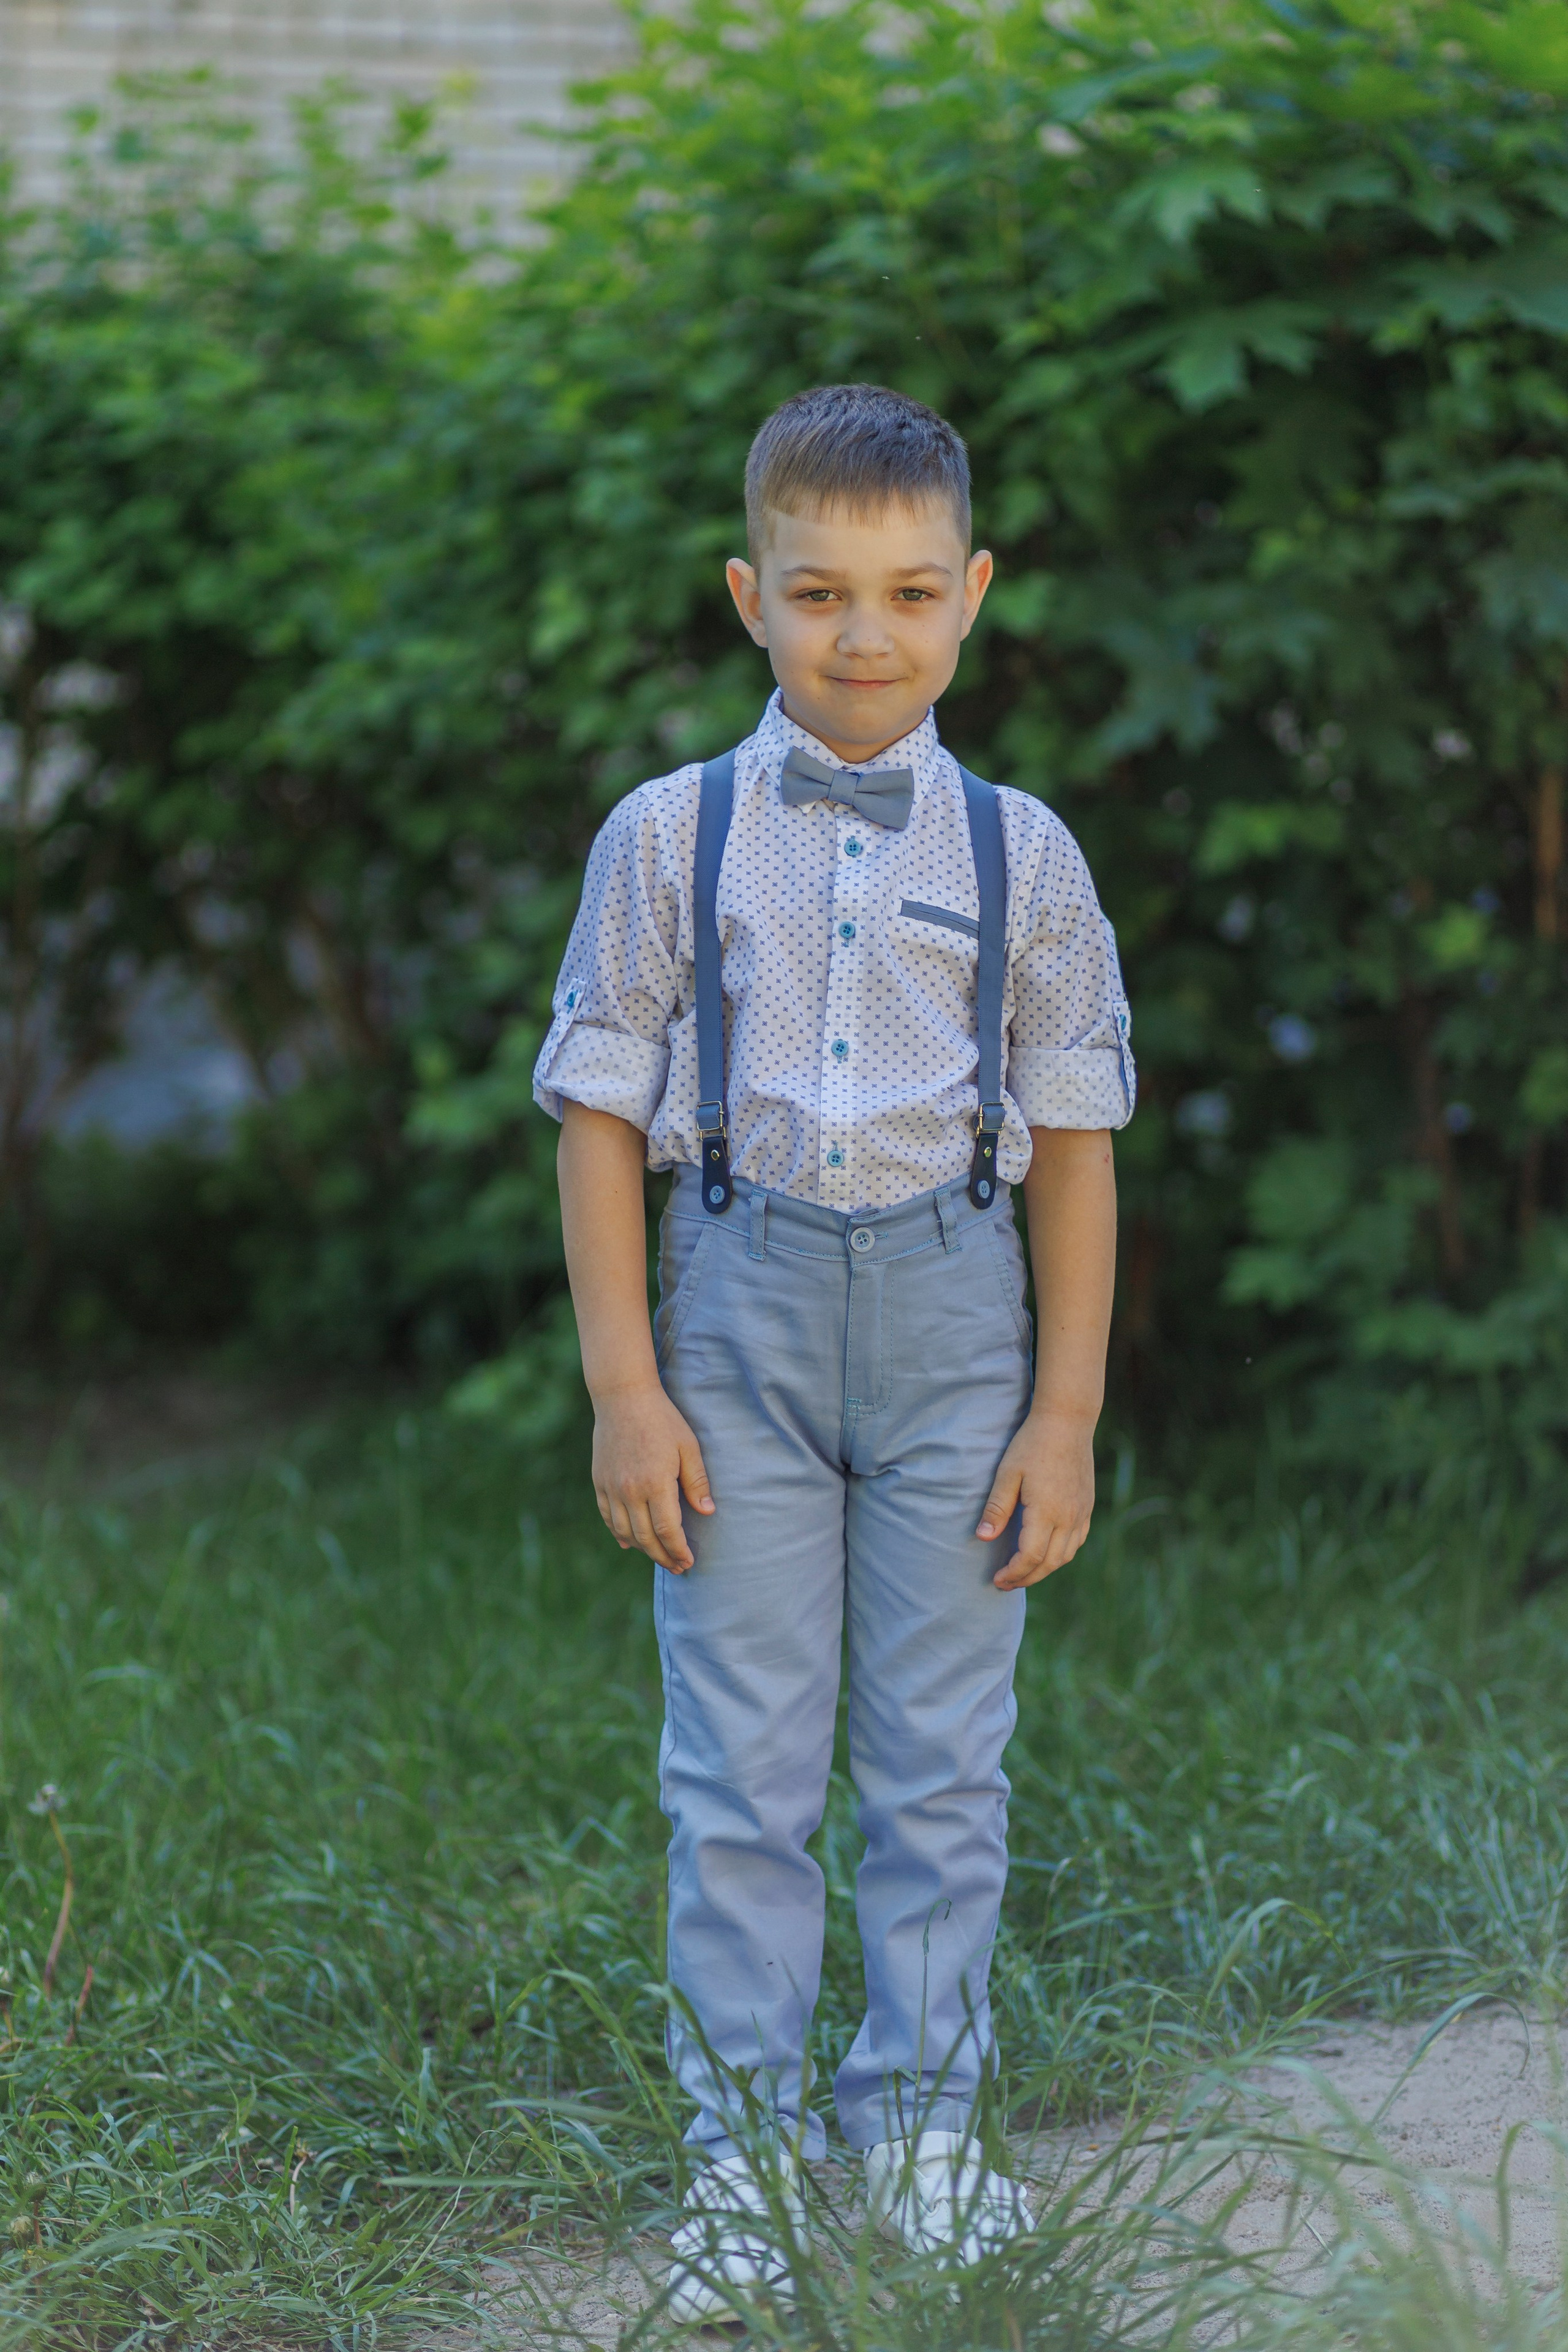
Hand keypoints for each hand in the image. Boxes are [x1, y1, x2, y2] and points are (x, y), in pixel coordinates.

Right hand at [591, 1383, 714, 1571]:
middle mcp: (630, 1490)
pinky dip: (618, 1534)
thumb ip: (697, 1482)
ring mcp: (611, 1487)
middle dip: (663, 1557)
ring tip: (658, 1556)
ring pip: (625, 1532)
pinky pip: (607, 1517)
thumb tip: (707, 1513)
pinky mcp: (599, 1482)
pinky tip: (629, 1543)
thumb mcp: (688, 1447)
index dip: (678, 1550)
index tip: (688, 1561)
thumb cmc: (662, 1420)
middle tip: (677, 1567)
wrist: (623, 1398)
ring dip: (643, 1549)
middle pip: (646, 1537)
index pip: (668, 1530)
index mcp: (655, 1483)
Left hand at [976, 1409, 1095, 1589]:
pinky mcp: (1086, 1506)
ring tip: (1023, 1573)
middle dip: (1026, 1578)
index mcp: (1047, 1511)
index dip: (1013, 1573)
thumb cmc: (1032, 1444)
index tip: (997, 1579)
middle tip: (1006, 1583)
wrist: (1067, 1422)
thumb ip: (997, 1508)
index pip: (1030, 1557)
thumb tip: (983, 1538)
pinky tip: (1047, 1553)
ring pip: (1066, 1556)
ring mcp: (1081, 1512)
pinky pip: (1077, 1542)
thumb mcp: (1008, 1473)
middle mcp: (1068, 1517)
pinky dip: (1061, 1555)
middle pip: (1049, 1563)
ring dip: (1044, 1570)